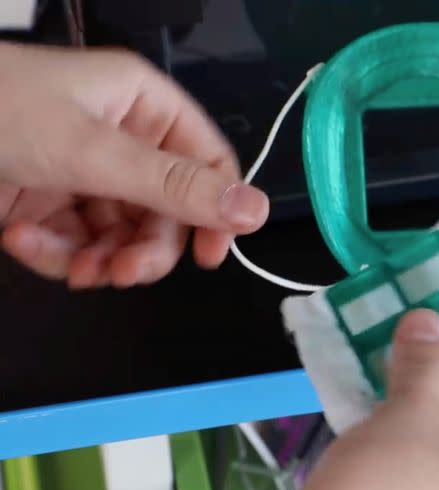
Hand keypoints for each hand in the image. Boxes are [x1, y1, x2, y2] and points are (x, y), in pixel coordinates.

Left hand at [0, 42, 268, 287]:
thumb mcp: (90, 152)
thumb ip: (174, 186)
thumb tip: (255, 210)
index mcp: (144, 106)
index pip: (207, 161)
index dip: (215, 210)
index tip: (209, 258)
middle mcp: (121, 137)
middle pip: (165, 209)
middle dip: (144, 248)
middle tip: (123, 274)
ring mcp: (82, 171)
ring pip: (122, 233)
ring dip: (101, 259)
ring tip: (75, 270)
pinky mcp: (47, 200)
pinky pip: (77, 240)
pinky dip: (56, 252)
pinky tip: (23, 242)